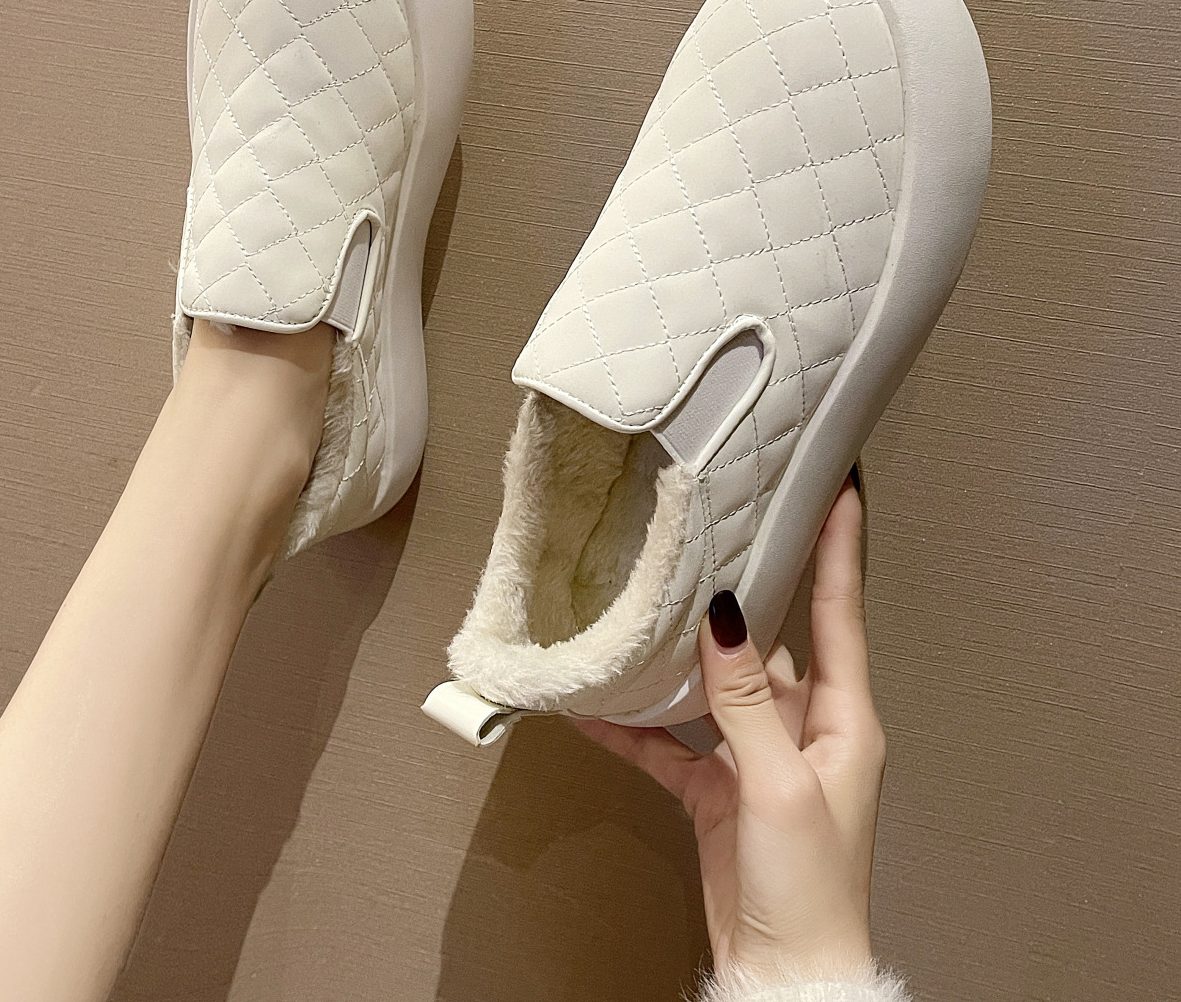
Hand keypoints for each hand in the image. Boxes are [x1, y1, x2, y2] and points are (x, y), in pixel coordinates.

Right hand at [576, 478, 884, 979]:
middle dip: (750, 587)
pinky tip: (600, 708)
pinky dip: (639, 726)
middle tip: (729, 528)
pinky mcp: (720, 789)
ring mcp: (760, 757)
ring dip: (681, 658)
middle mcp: (806, 729)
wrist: (780, 974)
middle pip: (776, 640)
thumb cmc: (808, 888)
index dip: (841, 548)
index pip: (841, 612)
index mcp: (845, 720)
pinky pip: (674, 742)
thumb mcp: (778, 782)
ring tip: (650, 607)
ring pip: (718, 685)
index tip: (839, 490)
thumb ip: (747, 697)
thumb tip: (724, 617)